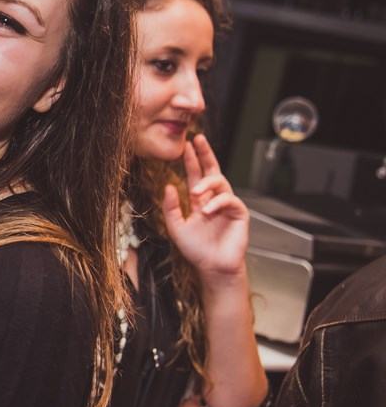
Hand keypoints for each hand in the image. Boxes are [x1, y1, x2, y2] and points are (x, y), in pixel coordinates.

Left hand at [162, 134, 248, 279]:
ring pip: (220, 183)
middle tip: (198, 140)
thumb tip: (168, 185)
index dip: (191, 160)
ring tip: (195, 192)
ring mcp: (227, 205)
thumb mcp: (176, 227)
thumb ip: (171, 207)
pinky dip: (217, 202)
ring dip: (207, 184)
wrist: (211, 267)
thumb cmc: (196, 249)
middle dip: (205, 154)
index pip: (196, 175)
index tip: (186, 145)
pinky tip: (207, 209)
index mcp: (199, 201)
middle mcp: (213, 199)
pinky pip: (229, 200)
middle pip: (212, 170)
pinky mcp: (239, 213)